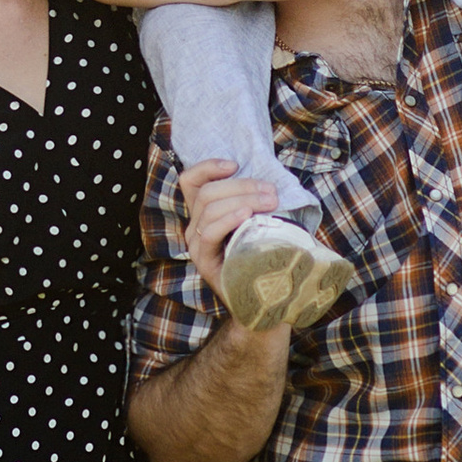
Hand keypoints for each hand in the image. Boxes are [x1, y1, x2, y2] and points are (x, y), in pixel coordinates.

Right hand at [179, 157, 283, 294]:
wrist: (262, 297)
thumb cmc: (262, 254)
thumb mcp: (255, 221)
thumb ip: (252, 202)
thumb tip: (268, 180)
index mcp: (203, 214)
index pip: (190, 181)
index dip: (208, 167)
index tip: (235, 165)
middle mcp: (194, 227)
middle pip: (207, 192)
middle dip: (241, 185)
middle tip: (271, 191)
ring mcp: (196, 245)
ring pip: (209, 208)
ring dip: (243, 198)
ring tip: (269, 201)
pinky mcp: (203, 262)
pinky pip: (210, 233)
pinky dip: (228, 219)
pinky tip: (246, 215)